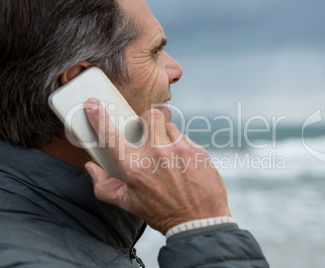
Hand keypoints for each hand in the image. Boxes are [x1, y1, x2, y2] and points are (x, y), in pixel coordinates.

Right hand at [84, 98, 230, 234]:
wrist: (198, 221)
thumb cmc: (162, 212)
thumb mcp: (128, 203)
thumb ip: (104, 185)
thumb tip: (91, 168)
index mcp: (133, 165)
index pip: (110, 135)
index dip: (99, 117)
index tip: (93, 104)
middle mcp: (155, 153)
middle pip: (150, 115)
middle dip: (149, 121)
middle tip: (150, 134)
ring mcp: (178, 149)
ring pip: (170, 126)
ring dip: (167, 136)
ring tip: (170, 156)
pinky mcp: (197, 150)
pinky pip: (186, 138)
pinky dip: (183, 147)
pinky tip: (184, 164)